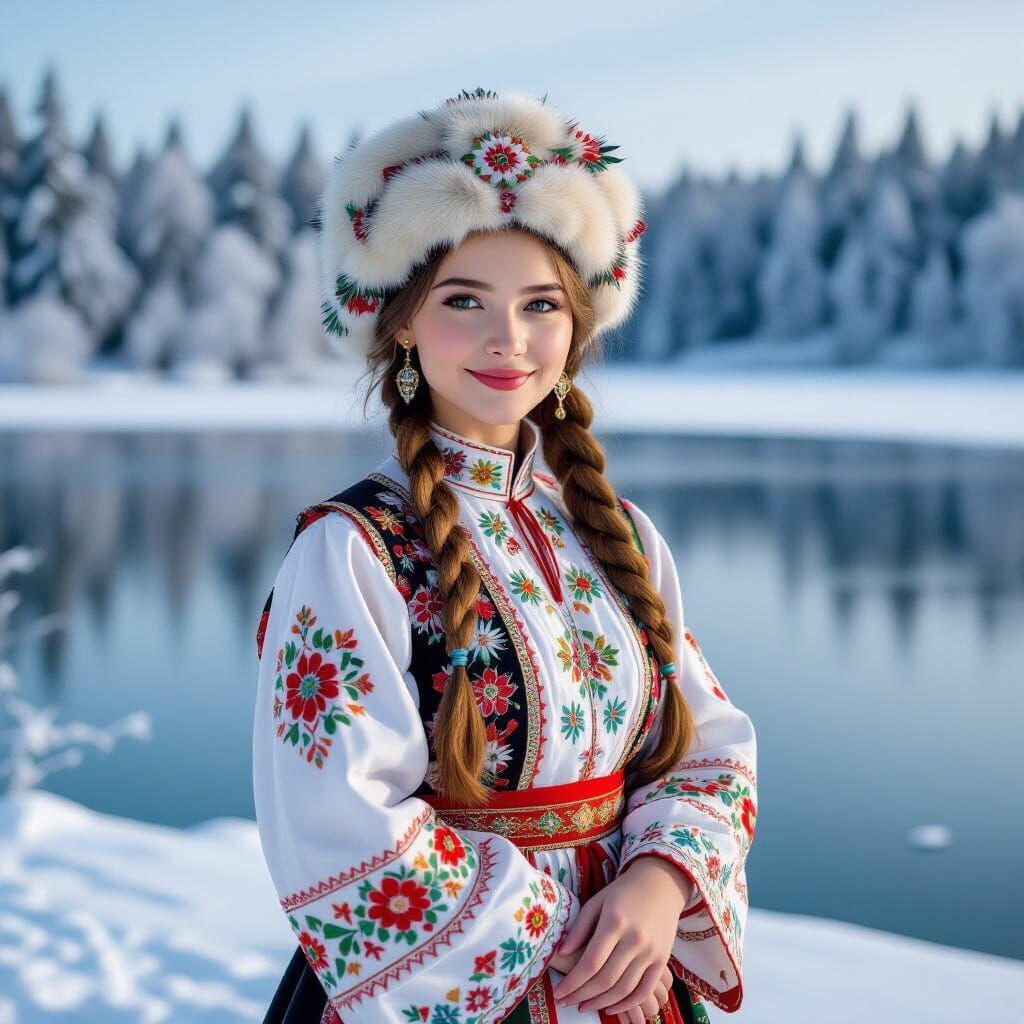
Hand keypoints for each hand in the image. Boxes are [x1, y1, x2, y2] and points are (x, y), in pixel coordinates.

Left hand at [550, 856, 693, 1015]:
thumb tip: (562, 953)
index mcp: (615, 922)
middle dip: (582, 995)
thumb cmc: (623, 892)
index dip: (573, 982)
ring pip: (624, 989)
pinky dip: (627, 1004)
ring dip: (601, 1003)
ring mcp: (651, 951)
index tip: (559, 993)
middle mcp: (634, 939)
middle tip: (566, 1002)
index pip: (590, 962)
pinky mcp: (662, 960)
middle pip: (606, 979)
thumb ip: (579, 928)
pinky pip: (644, 990)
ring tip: (584, 1006)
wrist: (661, 884)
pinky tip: (611, 1008)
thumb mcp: (597, 902)